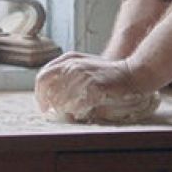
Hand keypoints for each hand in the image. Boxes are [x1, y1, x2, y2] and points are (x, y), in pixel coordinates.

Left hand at [34, 52, 159, 124]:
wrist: (132, 72)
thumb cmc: (108, 73)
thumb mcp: (85, 66)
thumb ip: (68, 74)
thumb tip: (50, 95)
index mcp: (69, 58)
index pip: (43, 76)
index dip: (40, 93)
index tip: (44, 105)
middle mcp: (73, 65)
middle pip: (49, 89)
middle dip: (48, 104)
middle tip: (52, 113)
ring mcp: (83, 75)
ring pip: (61, 100)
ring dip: (63, 109)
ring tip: (70, 113)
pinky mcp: (93, 86)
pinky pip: (77, 105)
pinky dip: (77, 112)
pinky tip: (82, 112)